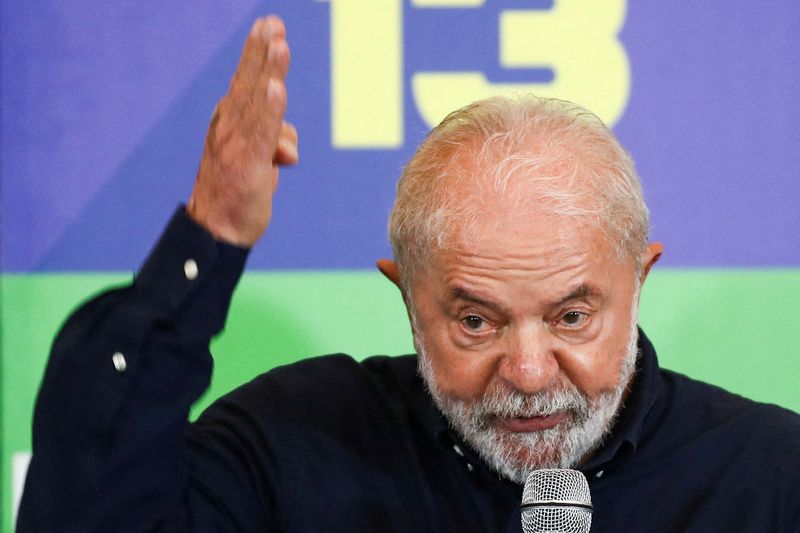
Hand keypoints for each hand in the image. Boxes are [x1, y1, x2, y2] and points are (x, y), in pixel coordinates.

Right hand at [188, 15, 297, 246]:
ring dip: (268, 71)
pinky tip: (275, 88)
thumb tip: (289, 151)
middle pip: (249, 83)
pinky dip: (268, 109)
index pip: (246, 84)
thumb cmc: (236, 195)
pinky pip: (260, 132)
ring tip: (279, 44)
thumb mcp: (258, 163)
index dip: (257, 54)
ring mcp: (236, 144)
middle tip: (273, 22)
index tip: (268, 26)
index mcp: (229, 124)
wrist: (216, 232)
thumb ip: (272, 145)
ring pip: (256, 102)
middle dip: (263, 51)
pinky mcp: (247, 164)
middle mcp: (228, 128)